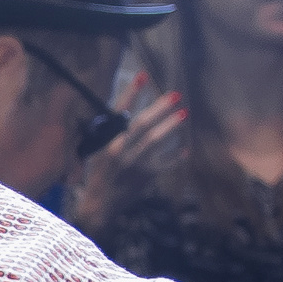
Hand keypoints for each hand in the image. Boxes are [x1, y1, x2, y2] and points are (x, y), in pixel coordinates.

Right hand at [72, 71, 188, 225]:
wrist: (100, 205)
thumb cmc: (97, 176)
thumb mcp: (97, 152)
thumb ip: (112, 135)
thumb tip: (126, 114)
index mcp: (107, 143)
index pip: (120, 113)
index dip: (132, 94)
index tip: (142, 76)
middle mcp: (121, 152)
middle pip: (143, 125)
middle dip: (160, 107)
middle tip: (175, 94)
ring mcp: (135, 165)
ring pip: (156, 142)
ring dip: (171, 126)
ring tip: (184, 112)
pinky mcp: (147, 177)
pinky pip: (166, 164)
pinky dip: (176, 157)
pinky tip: (185, 149)